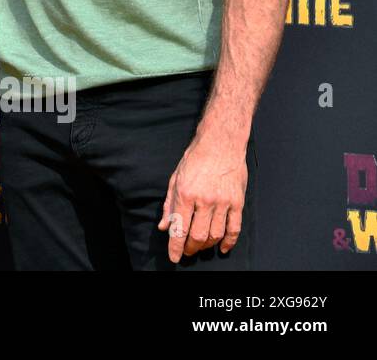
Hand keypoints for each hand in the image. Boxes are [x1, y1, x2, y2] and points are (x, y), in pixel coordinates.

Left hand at [158, 134, 247, 262]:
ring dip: (207, 245)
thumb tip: (164, 227)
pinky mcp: (237, 202)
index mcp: (186, 195)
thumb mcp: (175, 179)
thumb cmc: (195, 159)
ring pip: (216, 235)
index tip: (174, 257)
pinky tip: (223, 248)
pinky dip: (229, 242)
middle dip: (191, 248)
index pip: (180, 228)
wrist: (220, 144)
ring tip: (200, 247)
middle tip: (187, 252)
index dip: (176, 247)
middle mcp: (204, 200)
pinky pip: (234, 228)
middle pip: (198, 235)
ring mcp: (223, 202)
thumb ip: (169, 205)